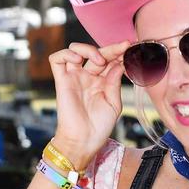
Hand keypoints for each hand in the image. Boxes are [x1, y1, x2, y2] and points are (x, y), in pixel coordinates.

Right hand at [48, 40, 130, 169]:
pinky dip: (65, 53)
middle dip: (111, 48)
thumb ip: (114, 82)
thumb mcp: (114, 104)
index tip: (131, 47)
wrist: (84, 141)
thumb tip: (118, 63)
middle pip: (96, 53)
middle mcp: (87, 77)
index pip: (109, 61)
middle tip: (123, 48)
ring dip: (88, 49)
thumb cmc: (99, 127)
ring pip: (75, 50)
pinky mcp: (61, 81)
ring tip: (99, 61)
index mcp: (101, 82)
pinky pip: (57, 59)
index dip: (119, 53)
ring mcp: (74, 78)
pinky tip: (77, 59)